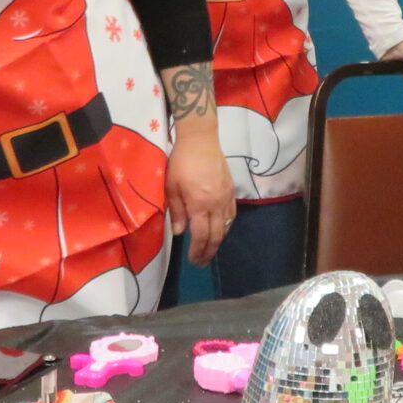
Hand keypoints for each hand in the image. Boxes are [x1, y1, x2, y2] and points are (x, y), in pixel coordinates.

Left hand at [164, 126, 236, 267]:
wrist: (201, 140)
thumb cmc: (181, 162)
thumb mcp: (171, 186)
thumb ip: (176, 210)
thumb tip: (179, 232)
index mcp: (199, 204)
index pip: (201, 236)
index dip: (198, 251)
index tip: (193, 260)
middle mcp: (216, 204)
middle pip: (217, 235)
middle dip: (209, 251)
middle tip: (201, 262)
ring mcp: (226, 197)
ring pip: (227, 226)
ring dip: (218, 241)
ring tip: (210, 249)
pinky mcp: (231, 190)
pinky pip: (232, 214)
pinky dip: (226, 226)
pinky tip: (220, 229)